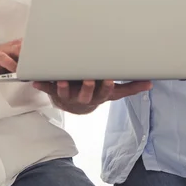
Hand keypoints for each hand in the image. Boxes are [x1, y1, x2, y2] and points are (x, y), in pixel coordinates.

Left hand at [32, 79, 151, 114]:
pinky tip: (35, 80)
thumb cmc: (95, 93)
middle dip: (87, 87)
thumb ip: (130, 87)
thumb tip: (150, 84)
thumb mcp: (112, 93)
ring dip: (63, 87)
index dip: (106, 87)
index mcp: (97, 96)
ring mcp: (68, 96)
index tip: (108, 79)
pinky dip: (41, 84)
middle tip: (88, 78)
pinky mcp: (54, 92)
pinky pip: (47, 88)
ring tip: (62, 81)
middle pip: (86, 94)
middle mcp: (83, 98)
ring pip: (65, 93)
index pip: (104, 93)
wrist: (75, 106)